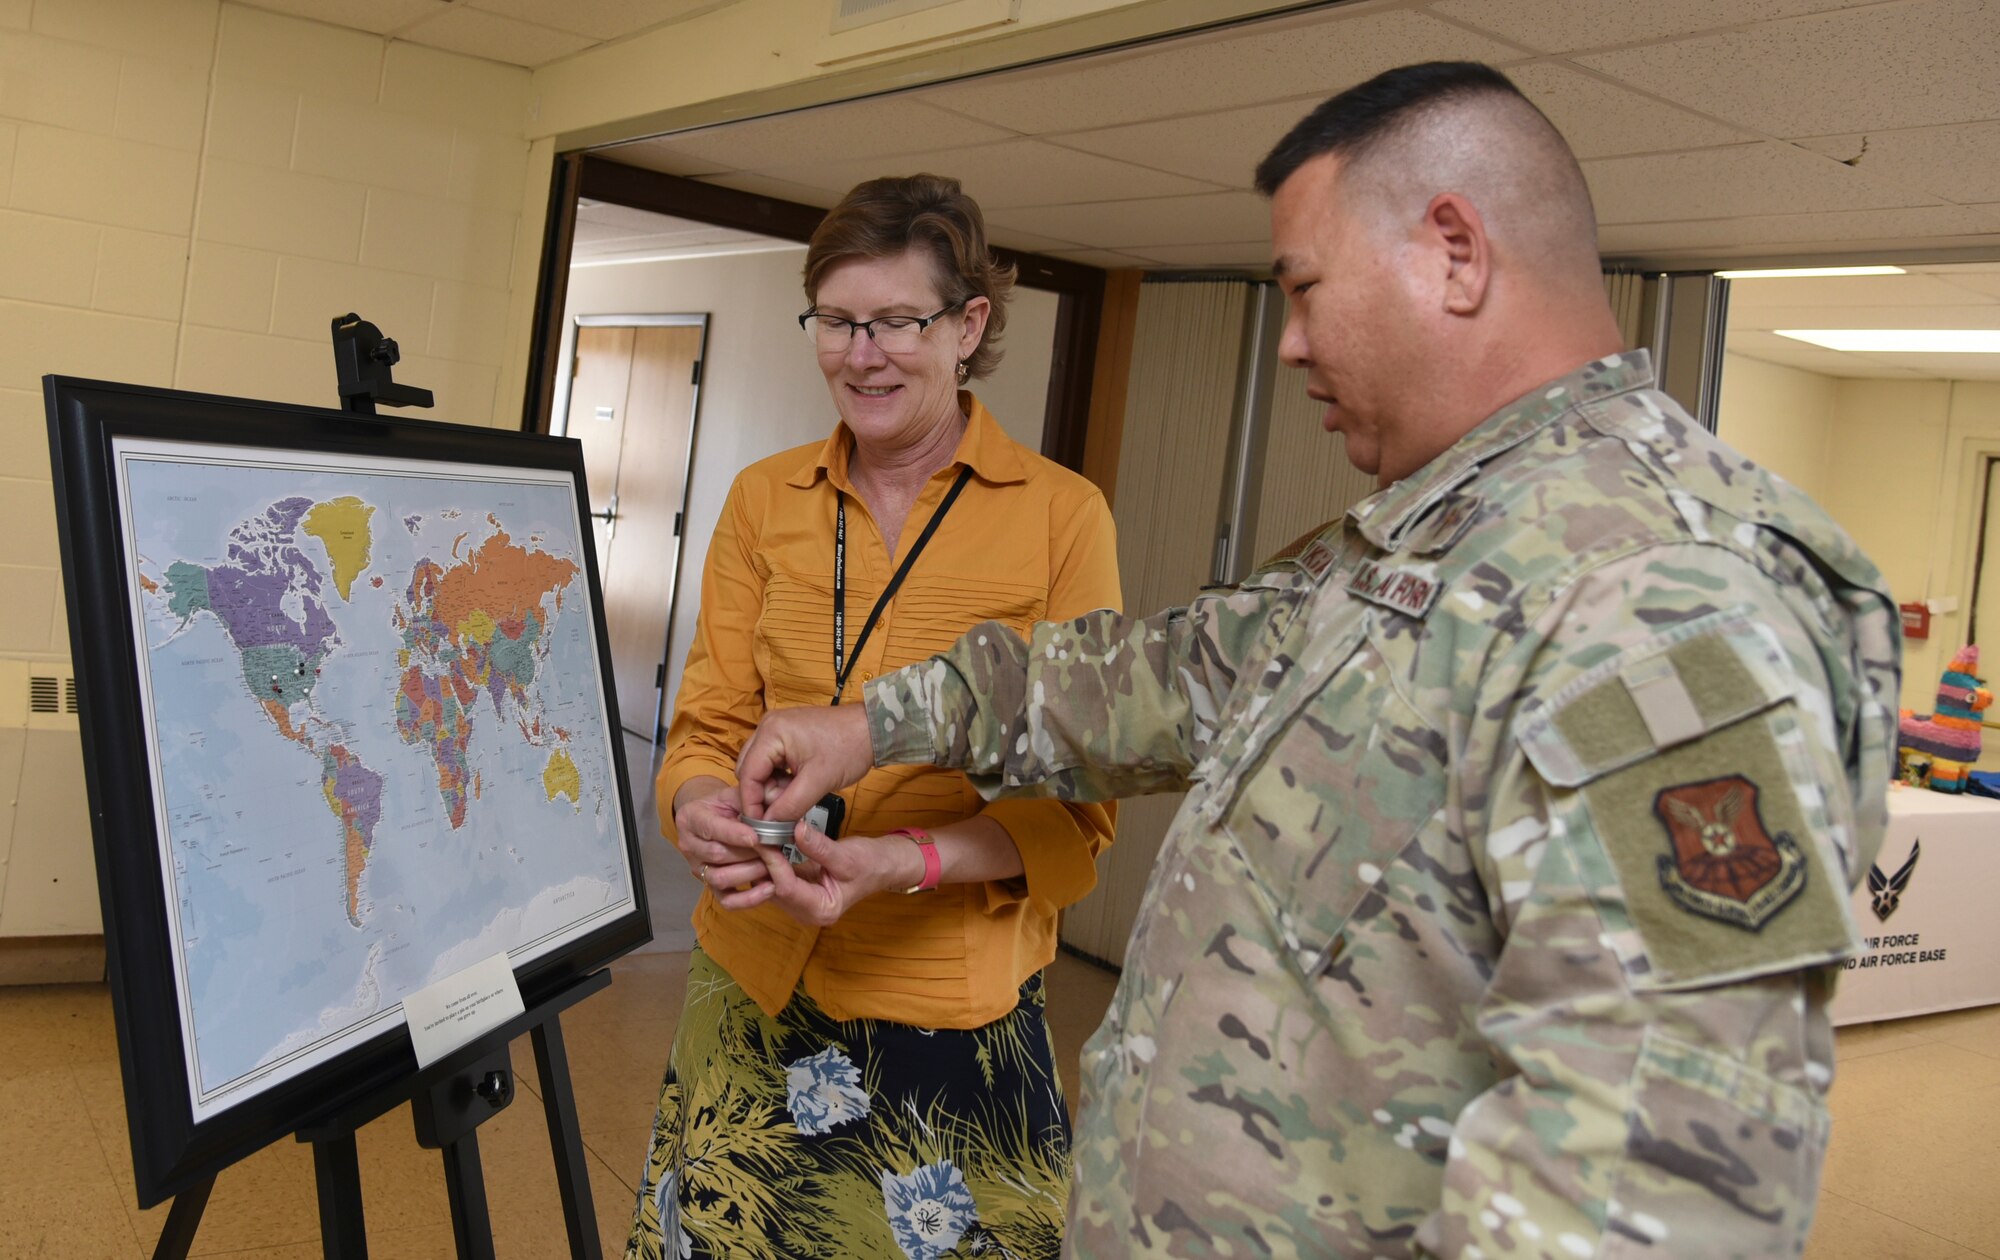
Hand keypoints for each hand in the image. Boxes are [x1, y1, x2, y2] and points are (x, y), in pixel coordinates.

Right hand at [673, 778, 772, 904]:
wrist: (715, 818)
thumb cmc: (728, 804)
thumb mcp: (736, 793)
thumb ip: (752, 797)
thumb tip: (777, 800)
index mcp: (691, 817)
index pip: (711, 828)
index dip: (734, 834)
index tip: (757, 837)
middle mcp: (688, 845)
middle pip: (717, 855)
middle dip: (749, 854)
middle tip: (776, 850)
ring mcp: (698, 868)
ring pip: (720, 878)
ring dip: (751, 873)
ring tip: (774, 865)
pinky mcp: (710, 886)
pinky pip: (726, 901)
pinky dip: (749, 899)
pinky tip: (769, 888)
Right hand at [736, 704, 874, 820]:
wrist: (873, 730)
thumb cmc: (850, 748)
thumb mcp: (818, 783)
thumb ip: (789, 806)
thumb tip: (768, 826)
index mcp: (771, 732)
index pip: (747, 774)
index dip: (751, 803)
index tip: (759, 826)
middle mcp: (768, 726)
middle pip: (749, 770)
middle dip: (762, 795)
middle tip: (781, 812)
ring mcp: (777, 729)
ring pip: (760, 768)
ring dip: (772, 787)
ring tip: (794, 798)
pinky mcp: (787, 735)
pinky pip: (772, 762)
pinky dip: (780, 778)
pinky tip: (796, 787)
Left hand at [750, 825, 925, 926]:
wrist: (882, 866)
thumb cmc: (870, 863)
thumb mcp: (847, 855)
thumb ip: (820, 847)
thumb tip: (795, 829)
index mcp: (821, 910)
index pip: (787, 888)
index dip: (773, 863)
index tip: (763, 838)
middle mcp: (807, 913)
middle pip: (774, 890)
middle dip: (762, 864)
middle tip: (750, 836)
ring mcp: (801, 904)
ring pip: (770, 885)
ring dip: (762, 863)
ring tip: (753, 838)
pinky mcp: (797, 892)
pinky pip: (776, 879)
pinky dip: (770, 862)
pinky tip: (763, 844)